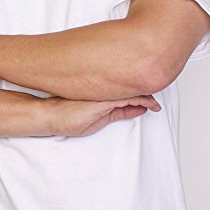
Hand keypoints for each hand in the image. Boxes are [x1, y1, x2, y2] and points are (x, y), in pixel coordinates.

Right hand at [44, 95, 161, 136]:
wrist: (51, 116)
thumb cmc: (68, 118)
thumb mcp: (98, 119)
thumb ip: (118, 112)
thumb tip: (137, 110)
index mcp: (106, 96)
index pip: (128, 94)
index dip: (142, 96)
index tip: (152, 103)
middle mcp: (107, 92)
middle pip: (133, 90)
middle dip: (147, 91)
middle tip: (158, 101)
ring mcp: (105, 94)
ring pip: (133, 92)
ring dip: (147, 98)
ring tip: (157, 105)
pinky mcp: (104, 100)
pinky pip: (128, 99)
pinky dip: (142, 101)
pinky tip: (151, 104)